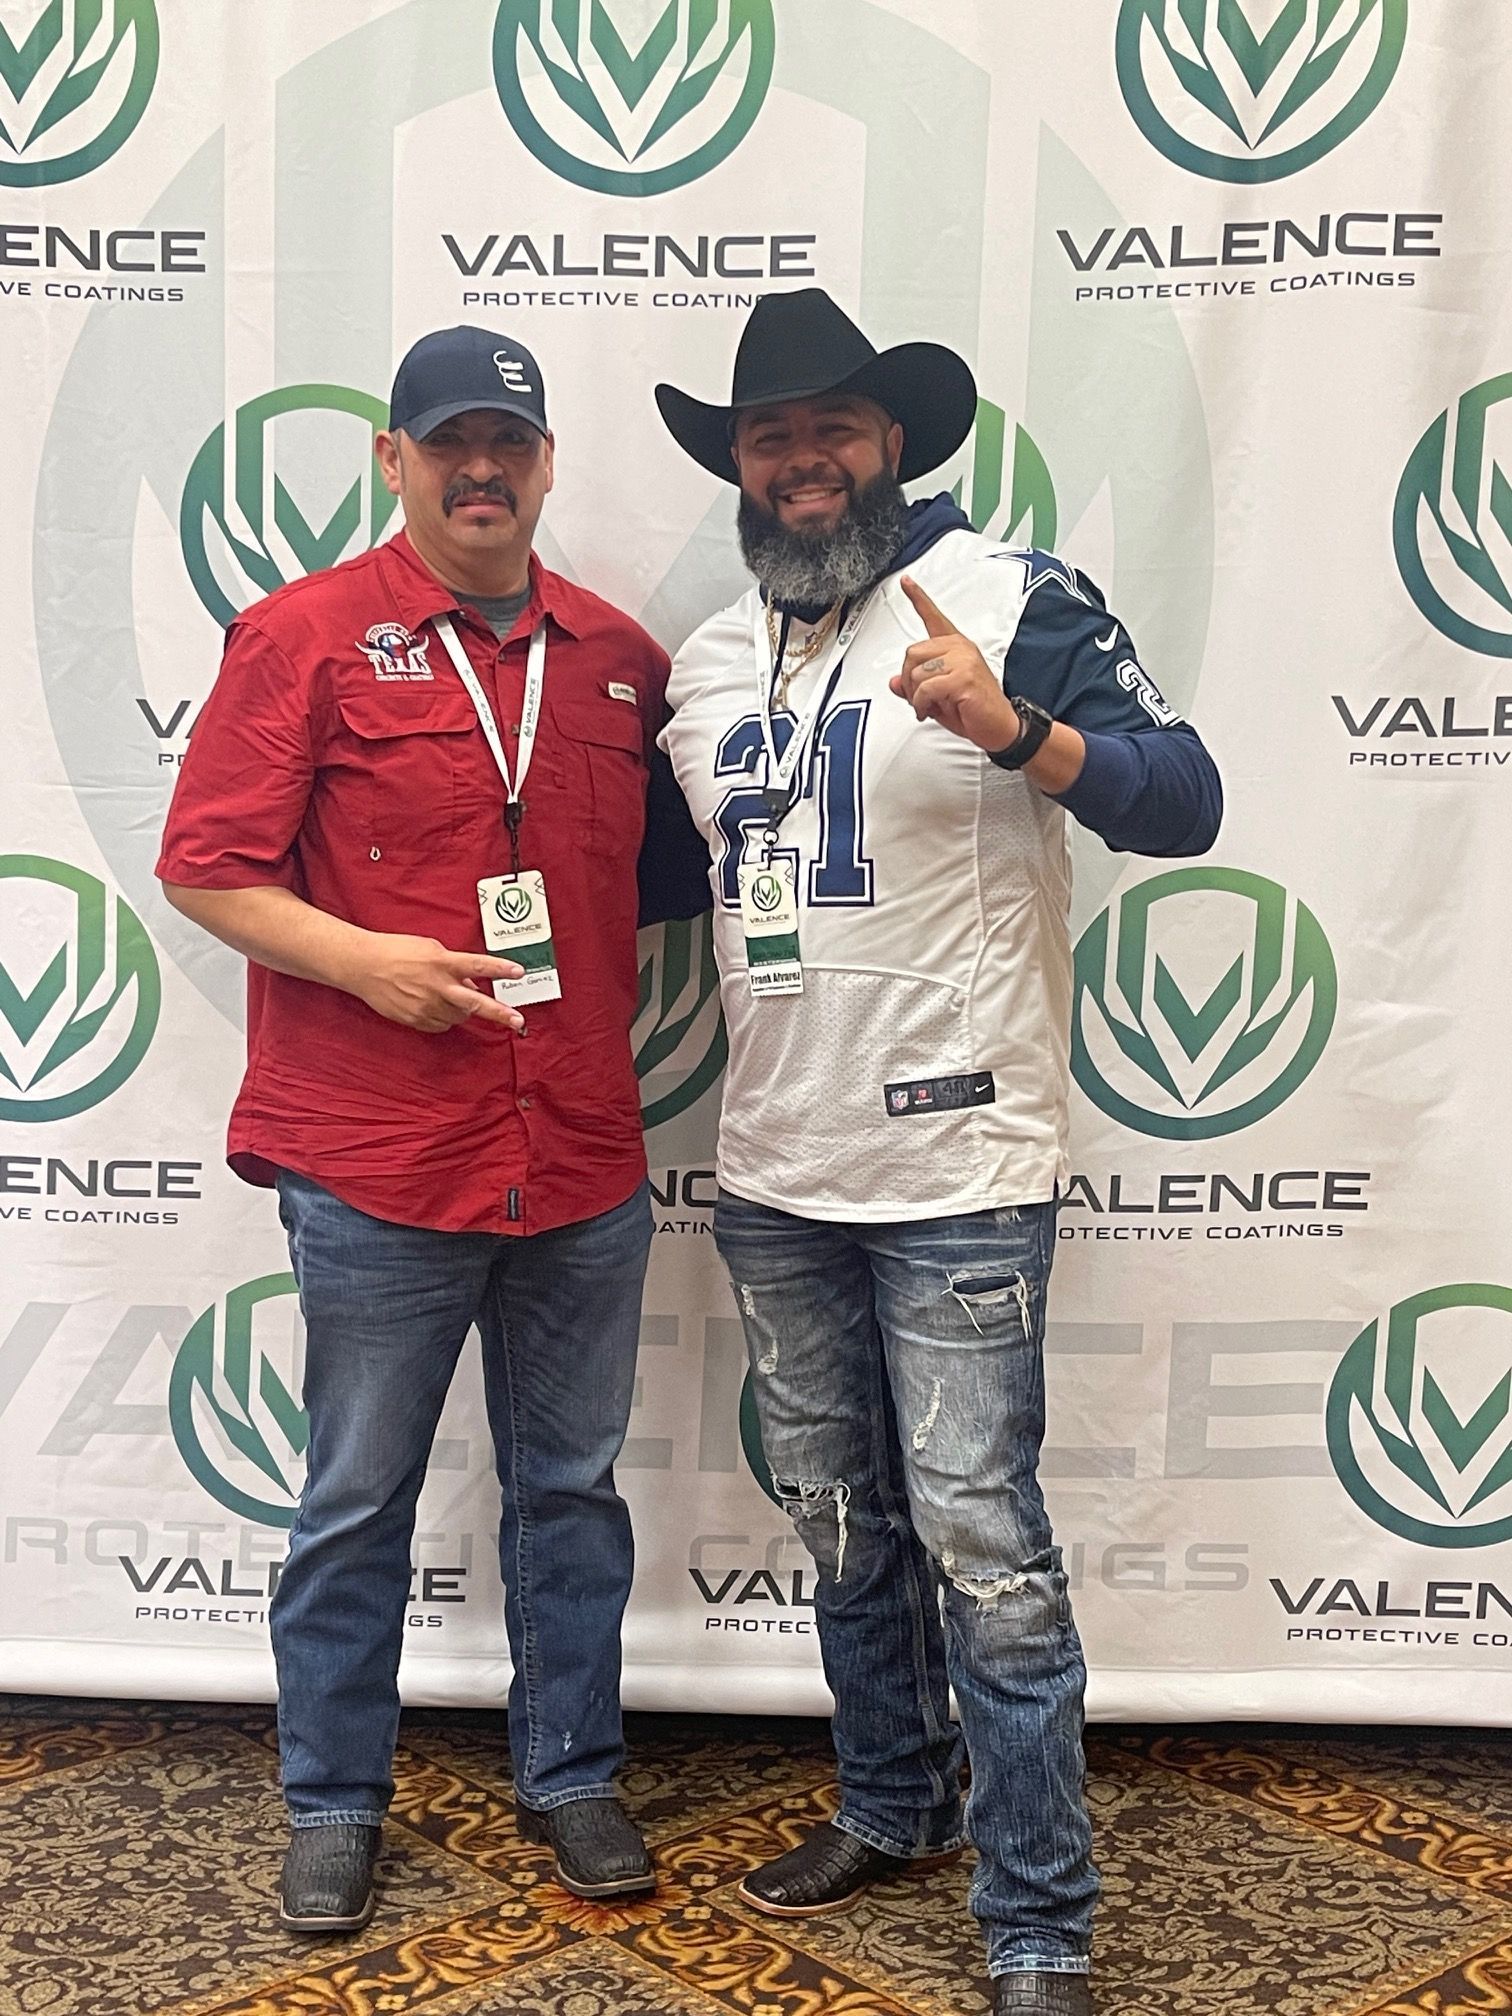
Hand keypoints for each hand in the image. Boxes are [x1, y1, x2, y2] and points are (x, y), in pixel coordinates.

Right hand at [351, 934, 525, 1032]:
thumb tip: (470, 983)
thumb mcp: (430, 949)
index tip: (519, 972)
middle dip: (500, 1013)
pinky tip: (432, 1004)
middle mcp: (437, 986)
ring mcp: (427, 1006)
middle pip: (476, 1003)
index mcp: (442, 962)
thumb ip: (454, 965)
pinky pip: (441, 1024)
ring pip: (460, 1016)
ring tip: (445, 994)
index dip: (500, 969)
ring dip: (461, 1008)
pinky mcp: (416, 1020)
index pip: (478, 966)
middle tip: (518, 1021)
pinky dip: (443, 1016)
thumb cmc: (396, 951)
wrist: (363, 966)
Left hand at [891, 576, 1020, 753]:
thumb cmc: (974, 710)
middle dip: (908, 680)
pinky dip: (921, 704)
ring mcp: (963, 660)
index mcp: (955, 646)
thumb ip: (916, 686)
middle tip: (919, 698)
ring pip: (916, 672)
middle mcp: (960, 647)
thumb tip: (895, 682)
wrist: (1000, 727)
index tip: (906, 581)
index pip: (933, 617)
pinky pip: (925, 688)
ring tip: (928, 706)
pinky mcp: (963, 677)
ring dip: (915, 696)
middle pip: (912, 653)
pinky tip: (929, 711)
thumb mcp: (937, 697)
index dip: (918, 598)